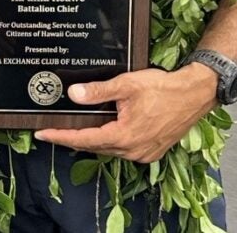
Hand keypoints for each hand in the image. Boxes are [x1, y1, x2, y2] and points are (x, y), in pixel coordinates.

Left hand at [33, 66, 216, 162]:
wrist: (194, 94)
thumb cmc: (164, 88)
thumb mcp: (127, 85)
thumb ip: (98, 91)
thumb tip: (74, 94)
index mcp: (125, 136)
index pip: (84, 140)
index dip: (60, 137)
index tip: (42, 134)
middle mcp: (133, 150)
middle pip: (95, 146)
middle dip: (72, 139)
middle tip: (52, 130)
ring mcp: (144, 153)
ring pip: (108, 149)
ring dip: (91, 140)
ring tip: (71, 130)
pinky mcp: (151, 150)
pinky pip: (123, 149)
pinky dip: (108, 141)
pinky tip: (101, 130)